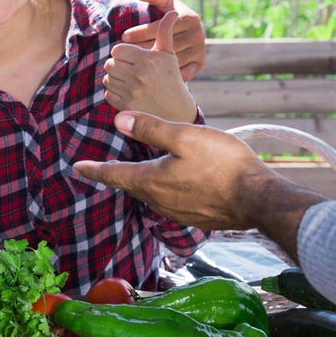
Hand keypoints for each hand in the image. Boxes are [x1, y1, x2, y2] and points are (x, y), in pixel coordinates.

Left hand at [72, 112, 325, 245]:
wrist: (259, 199)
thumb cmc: (223, 164)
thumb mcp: (185, 137)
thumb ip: (150, 128)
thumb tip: (118, 120)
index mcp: (151, 181)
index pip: (113, 174)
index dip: (94, 169)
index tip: (76, 168)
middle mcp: (158, 201)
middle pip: (130, 186)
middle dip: (116, 176)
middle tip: (104, 168)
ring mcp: (177, 212)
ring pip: (150, 194)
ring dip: (141, 183)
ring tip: (137, 172)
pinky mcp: (194, 216)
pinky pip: (169, 201)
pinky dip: (163, 190)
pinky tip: (173, 182)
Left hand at [103, 12, 197, 121]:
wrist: (175, 112)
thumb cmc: (170, 78)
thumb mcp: (168, 55)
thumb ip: (165, 32)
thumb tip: (172, 13)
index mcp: (148, 60)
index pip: (117, 50)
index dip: (122, 53)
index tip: (131, 59)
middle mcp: (140, 76)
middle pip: (109, 64)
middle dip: (117, 66)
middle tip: (128, 70)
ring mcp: (132, 92)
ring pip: (107, 79)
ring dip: (114, 80)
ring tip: (129, 82)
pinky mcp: (125, 106)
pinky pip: (107, 94)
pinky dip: (114, 94)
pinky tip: (127, 94)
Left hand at [124, 0, 205, 80]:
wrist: (189, 31)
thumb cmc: (169, 13)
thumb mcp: (164, 2)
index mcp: (190, 17)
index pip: (162, 27)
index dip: (141, 32)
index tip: (124, 36)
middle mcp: (198, 34)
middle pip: (167, 46)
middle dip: (142, 49)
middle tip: (123, 55)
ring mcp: (200, 50)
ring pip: (172, 61)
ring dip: (151, 66)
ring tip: (130, 68)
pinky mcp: (200, 63)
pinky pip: (182, 73)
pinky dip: (165, 77)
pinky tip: (147, 78)